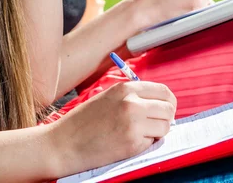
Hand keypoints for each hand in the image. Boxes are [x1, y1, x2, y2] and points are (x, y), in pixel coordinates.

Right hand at [49, 81, 175, 174]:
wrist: (63, 144)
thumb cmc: (83, 122)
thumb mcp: (108, 97)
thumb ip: (132, 97)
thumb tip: (157, 103)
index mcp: (126, 88)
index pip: (163, 92)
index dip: (168, 102)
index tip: (165, 110)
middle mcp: (132, 103)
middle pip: (169, 108)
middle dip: (165, 118)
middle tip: (155, 125)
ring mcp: (134, 124)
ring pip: (165, 127)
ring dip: (157, 132)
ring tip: (139, 134)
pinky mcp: (132, 144)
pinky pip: (152, 142)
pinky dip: (145, 144)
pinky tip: (128, 142)